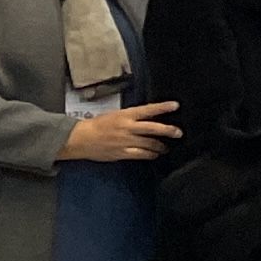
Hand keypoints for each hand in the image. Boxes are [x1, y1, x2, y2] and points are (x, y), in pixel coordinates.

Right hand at [62, 99, 178, 163]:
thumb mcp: (116, 115)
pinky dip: (150, 155)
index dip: (163, 107)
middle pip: (153, 129)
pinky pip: (141, 155)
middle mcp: (128, 127)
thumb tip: (149, 118)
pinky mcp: (122, 153)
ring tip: (166, 147)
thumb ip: (132, 117)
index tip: (175, 106)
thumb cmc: (98, 125)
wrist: (81, 138)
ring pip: (150, 144)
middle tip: (179, 133)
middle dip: (168, 130)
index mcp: (125, 115)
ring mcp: (126, 141)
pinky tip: (155, 155)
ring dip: (161, 146)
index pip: (148, 110)